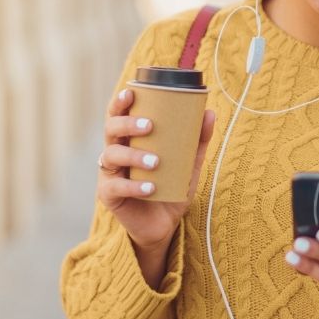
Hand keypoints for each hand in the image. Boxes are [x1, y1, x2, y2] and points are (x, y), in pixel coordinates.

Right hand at [96, 89, 215, 276]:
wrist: (163, 226)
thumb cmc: (171, 188)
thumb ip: (197, 141)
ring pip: (112, 155)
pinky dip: (134, 186)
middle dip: (127, 123)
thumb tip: (210, 113)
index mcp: (129, 139)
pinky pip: (116, 187)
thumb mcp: (188, 164)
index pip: (119, 114)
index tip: (131, 92)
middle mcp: (115, 152)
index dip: (120, 101)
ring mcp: (110, 174)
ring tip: (156, 162)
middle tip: (150, 126)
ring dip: (133, 155)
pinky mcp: (108, 196)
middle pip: (110, 129)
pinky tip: (150, 187)